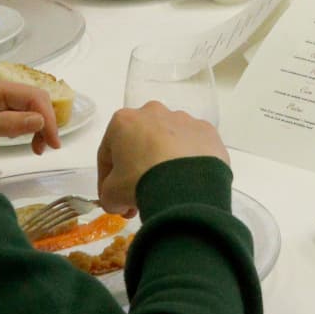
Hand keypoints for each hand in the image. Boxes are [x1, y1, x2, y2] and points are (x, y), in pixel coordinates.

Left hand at [0, 76, 58, 152]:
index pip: (30, 96)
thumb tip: (40, 120)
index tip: (54, 143)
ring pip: (27, 108)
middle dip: (45, 121)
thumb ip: (5, 124)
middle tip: (46, 149)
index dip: (47, 117)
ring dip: (38, 126)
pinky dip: (26, 127)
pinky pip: (16, 114)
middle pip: (32, 99)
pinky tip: (25, 140)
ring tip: (37, 149)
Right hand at [97, 102, 230, 214]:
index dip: (107, 180)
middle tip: (139, 195)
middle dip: (137, 169)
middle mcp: (154, 112)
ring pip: (168, 143)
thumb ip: (108, 194)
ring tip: (166, 190)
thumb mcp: (111, 195)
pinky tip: (187, 182)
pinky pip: (192, 149)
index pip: (108, 154)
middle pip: (140, 145)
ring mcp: (184, 120)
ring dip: (164, 163)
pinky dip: (188, 163)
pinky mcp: (208, 132)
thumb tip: (118, 201)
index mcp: (124, 121)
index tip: (114, 199)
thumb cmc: (139, 182)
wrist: (186, 185)